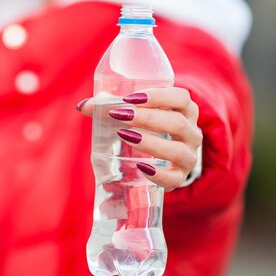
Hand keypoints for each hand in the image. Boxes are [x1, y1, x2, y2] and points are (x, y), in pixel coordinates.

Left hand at [77, 87, 202, 190]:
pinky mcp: (179, 177)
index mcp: (184, 110)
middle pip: (177, 123)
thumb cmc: (146, 128)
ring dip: (151, 143)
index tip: (130, 98)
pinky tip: (141, 166)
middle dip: (148, 118)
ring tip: (126, 136)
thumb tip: (83, 106)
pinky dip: (158, 174)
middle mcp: (192, 133)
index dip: (159, 96)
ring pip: (178, 151)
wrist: (161, 159)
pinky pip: (174, 179)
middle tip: (120, 116)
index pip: (181, 97)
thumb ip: (109, 107)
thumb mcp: (134, 114)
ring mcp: (189, 157)